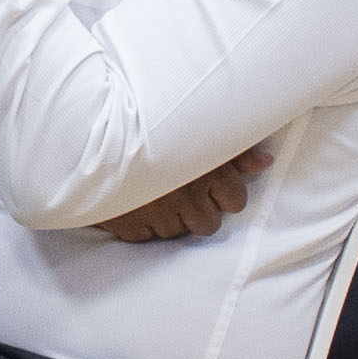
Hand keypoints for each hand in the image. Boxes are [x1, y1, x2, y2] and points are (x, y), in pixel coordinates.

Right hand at [102, 138, 270, 247]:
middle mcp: (186, 198)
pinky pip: (144, 237)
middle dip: (199, 209)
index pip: (236, 201)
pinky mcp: (128, 226)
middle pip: (208, 223)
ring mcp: (156, 215)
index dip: (225, 192)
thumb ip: (236, 149)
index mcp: (206, 173)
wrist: (91, 127)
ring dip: (170, 217)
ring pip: (176, 232)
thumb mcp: (198, 127)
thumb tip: (265, 163)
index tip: (211, 182)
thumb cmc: (148, 121)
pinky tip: (135, 202)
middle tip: (182, 189)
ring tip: (156, 194)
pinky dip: (141, 224)